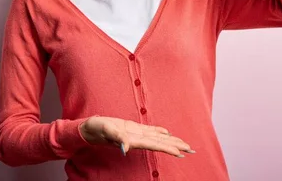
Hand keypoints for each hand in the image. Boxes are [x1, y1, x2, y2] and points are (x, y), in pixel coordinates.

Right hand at [79, 116, 194, 157]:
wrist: (89, 129)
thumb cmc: (97, 129)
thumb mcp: (107, 131)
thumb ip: (117, 139)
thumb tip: (126, 148)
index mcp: (134, 140)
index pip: (155, 145)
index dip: (168, 148)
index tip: (181, 152)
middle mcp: (137, 138)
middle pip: (161, 143)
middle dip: (176, 146)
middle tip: (191, 150)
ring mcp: (136, 133)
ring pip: (158, 138)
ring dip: (171, 141)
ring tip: (184, 144)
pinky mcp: (133, 128)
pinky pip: (150, 130)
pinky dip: (160, 132)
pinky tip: (167, 133)